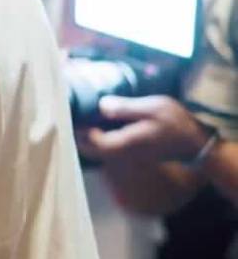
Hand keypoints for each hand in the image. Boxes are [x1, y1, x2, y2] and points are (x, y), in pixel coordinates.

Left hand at [75, 95, 211, 164]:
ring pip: (91, 147)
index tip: (64, 108)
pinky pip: (101, 144)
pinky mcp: (124, 150)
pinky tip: (92, 116)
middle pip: (84, 146)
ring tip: (75, 110)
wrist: (194, 144)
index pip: (87, 140)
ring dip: (80, 132)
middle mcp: (118, 152)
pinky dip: (92, 133)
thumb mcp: (154, 108)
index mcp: (122, 143)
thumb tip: (101, 105)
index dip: (73, 125)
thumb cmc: (176, 124)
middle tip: (64, 109)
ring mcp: (121, 153)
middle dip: (72, 129)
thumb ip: (126, 108)